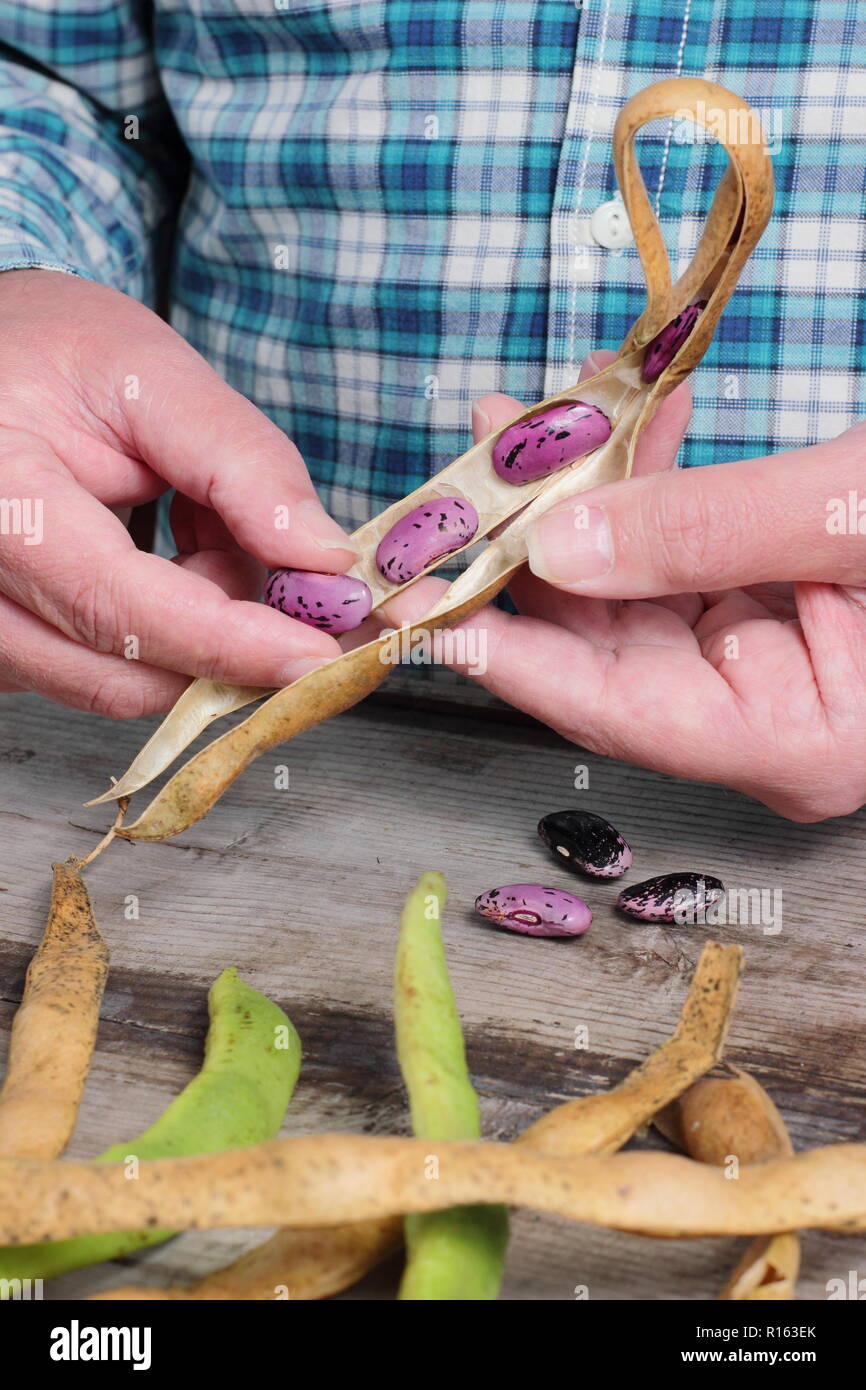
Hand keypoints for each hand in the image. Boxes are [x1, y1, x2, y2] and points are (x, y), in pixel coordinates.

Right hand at [0, 270, 355, 715]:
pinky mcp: (5, 648)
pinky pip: (105, 670)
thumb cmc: (45, 349)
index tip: (325, 653)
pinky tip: (175, 553)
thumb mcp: (149, 372)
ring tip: (206, 523)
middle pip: (127, 674)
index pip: (120, 611)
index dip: (232, 644)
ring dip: (203, 628)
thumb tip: (323, 559)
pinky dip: (171, 629)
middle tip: (292, 566)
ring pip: (124, 682)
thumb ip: (242, 463)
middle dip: (235, 636)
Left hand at [384, 352, 865, 820]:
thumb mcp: (853, 516)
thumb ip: (709, 531)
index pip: (610, 708)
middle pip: (607, 647)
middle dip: (533, 546)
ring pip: (636, 592)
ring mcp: (769, 666)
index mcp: (793, 741)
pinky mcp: (775, 607)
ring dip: (581, 500)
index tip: (413, 605)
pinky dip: (652, 485)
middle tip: (467, 462)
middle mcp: (765, 721)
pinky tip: (617, 418)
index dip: (504, 654)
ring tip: (522, 418)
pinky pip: (683, 556)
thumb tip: (559, 546)